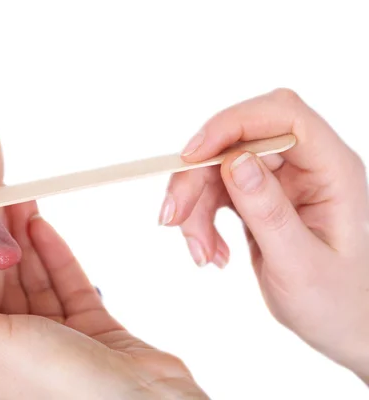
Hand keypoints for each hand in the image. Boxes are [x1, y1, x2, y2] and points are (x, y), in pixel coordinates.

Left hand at [0, 202, 207, 399]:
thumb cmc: (63, 388)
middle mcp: (17, 347)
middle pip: (2, 282)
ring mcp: (56, 338)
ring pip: (35, 279)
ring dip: (25, 239)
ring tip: (17, 198)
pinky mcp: (90, 330)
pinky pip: (67, 285)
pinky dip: (55, 255)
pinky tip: (42, 226)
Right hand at [160, 88, 368, 381]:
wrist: (342, 325)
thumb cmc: (336, 301)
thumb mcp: (300, 264)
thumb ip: (268, 212)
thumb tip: (234, 162)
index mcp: (332, 170)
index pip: (282, 115)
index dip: (232, 124)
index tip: (191, 156)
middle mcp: (305, 165)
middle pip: (237, 142)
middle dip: (197, 177)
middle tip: (173, 219)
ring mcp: (281, 179)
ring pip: (218, 167)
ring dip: (195, 206)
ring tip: (199, 253)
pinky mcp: (259, 195)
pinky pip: (216, 191)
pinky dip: (201, 219)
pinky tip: (211, 253)